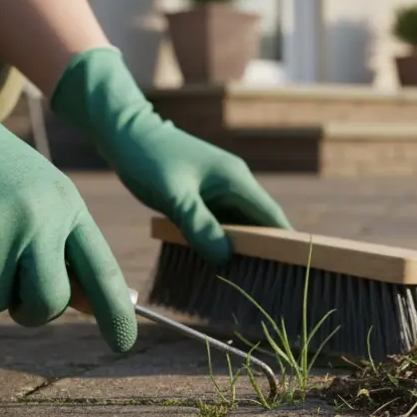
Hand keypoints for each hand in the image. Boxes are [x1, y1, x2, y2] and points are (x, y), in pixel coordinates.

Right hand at [0, 0, 137, 351]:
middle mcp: (37, 218)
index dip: (116, 312)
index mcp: (66, 207)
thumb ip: (62, 248)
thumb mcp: (37, 197)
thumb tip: (90, 305)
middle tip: (6, 285)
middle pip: (46, 303)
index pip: (101, 270)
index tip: (124, 344)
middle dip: (26, 309)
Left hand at [50, 47, 291, 265]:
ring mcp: (219, 189)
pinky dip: (219, 240)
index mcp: (236, 180)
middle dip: (261, 251)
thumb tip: (224, 257)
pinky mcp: (204, 194)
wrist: (124, 132)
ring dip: (238, 248)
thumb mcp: (174, 197)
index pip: (271, 217)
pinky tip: (212, 259)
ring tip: (238, 278)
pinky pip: (220, 222)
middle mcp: (235, 184)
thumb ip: (199, 226)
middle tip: (260, 284)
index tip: (292, 272)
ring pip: (238, 225)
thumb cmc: (148, 158)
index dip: (284, 244)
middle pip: (258, 224)